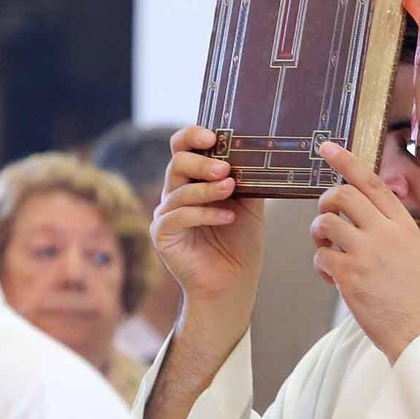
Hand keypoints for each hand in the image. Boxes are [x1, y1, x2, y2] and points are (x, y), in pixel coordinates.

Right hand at [151, 126, 265, 328]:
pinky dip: (204, 213)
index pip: (183, 148)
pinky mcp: (162, 235)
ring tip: (230, 188)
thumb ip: (247, 179)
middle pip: (177, 163)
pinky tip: (226, 216)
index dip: (192, 136)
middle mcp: (176, 192)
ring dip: (206, 188)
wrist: (233, 283)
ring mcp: (166, 214)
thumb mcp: (249, 205)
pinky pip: (178, 216)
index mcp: (193, 180)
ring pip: (179, 190)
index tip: (213, 135)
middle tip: (225, 168)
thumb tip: (257, 152)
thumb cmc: (239, 243)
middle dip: (202, 162)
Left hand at [312, 141, 419, 361]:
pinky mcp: (349, 275)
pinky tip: (333, 278)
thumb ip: (387, 226)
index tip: (326, 147)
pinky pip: (321, 256)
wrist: (417, 330)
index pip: (371, 182)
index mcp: (402, 223)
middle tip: (325, 217)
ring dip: (318, 235)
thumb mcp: (411, 249)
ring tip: (327, 249)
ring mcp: (366, 253)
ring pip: (325, 223)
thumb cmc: (412, 294)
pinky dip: (321, 265)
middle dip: (325, 203)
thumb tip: (358, 207)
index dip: (346, 161)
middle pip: (341, 195)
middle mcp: (385, 232)